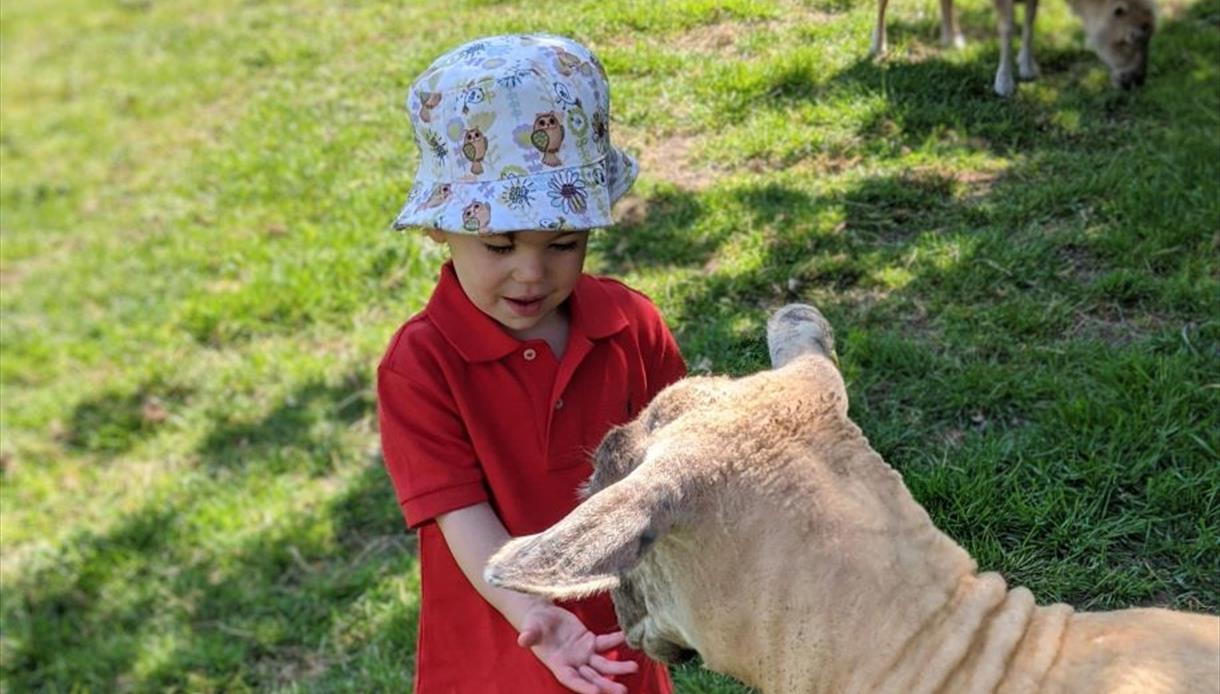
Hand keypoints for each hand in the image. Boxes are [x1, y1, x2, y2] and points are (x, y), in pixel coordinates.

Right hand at [517, 602, 639, 693]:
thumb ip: (529, 636)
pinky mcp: (590, 641)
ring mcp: (583, 653)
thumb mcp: (530, 629)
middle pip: (593, 677)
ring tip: (634, 667)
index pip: (572, 680)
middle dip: (607, 684)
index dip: (584, 687)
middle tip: (623, 691)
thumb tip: (522, 640)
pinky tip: (626, 638)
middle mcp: (573, 663)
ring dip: (618, 666)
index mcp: (559, 665)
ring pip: (603, 664)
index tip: (597, 693)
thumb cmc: (533, 625)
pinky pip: (605, 643)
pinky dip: (615, 641)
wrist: (540, 615)